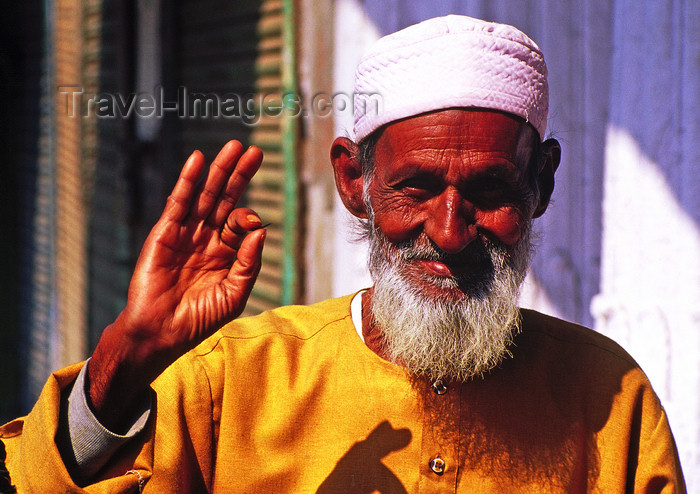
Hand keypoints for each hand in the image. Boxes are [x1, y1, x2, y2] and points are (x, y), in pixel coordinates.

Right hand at [88, 141, 265, 430]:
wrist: (161, 332)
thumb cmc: (199, 319)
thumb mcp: (234, 294)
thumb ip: (249, 262)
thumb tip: (262, 229)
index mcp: (225, 254)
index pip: (240, 223)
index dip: (248, 217)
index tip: (250, 222)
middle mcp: (206, 239)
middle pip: (225, 200)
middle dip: (239, 176)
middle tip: (255, 151)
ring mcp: (185, 234)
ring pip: (205, 196)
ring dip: (218, 171)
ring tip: (233, 146)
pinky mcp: (164, 233)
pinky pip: (178, 202)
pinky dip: (188, 180)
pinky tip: (199, 160)